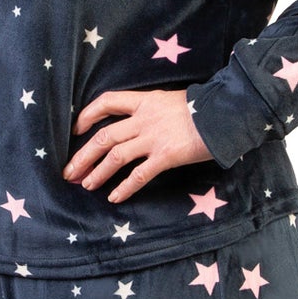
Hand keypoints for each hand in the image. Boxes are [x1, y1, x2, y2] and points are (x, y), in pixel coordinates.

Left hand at [62, 88, 212, 203]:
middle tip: (70, 172)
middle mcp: (145, 119)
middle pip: (104, 136)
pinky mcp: (166, 156)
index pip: (107, 101)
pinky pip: (139, 175)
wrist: (227, 113)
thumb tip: (140, 124)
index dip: (88, 115)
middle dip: (83, 156)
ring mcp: (154, 138)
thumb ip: (153, 110)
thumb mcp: (172, 100)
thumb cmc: (205, 108)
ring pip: (115, 157)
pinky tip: (114, 197)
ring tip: (86, 185)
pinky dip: (124, 188)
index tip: (76, 129)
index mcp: (145, 101)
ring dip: (97, 173)